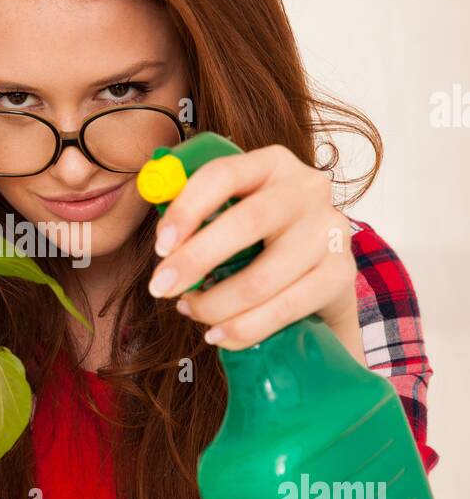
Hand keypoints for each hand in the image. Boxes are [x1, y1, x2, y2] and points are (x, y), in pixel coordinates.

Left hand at [145, 144, 360, 350]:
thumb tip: (158, 231)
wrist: (323, 275)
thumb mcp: (235, 214)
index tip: (160, 246)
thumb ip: (199, 215)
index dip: (187, 209)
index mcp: (272, 164)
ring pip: (262, 277)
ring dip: (216, 303)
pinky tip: (219, 335)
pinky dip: (244, 328)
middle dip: (194, 260)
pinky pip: (285, 308)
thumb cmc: (263, 241)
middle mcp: (308, 189)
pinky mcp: (341, 274)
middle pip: (246, 222)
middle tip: (161, 288)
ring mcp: (331, 231)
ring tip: (191, 311)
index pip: (224, 174)